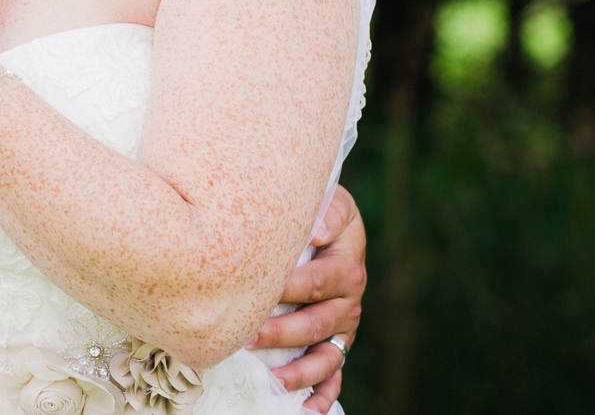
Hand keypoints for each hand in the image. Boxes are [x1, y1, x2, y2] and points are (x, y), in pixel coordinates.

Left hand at [247, 184, 364, 408]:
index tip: (255, 295)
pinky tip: (307, 411)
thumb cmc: (319, 210)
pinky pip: (335, 376)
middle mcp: (349, 302)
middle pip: (317, 324)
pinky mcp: (337, 344)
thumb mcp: (332, 201)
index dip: (286, 291)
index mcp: (346, 268)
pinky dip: (324, 396)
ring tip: (274, 381)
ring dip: (301, 373)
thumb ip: (328, 213)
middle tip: (245, 338)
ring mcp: (344, 327)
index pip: (316, 283)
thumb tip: (316, 231)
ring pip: (327, 358)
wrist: (329, 223)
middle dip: (281, 334)